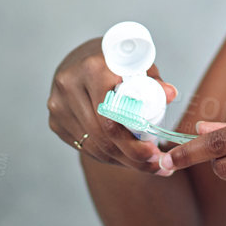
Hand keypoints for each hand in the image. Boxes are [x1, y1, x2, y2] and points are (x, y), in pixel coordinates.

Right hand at [47, 37, 179, 175]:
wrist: (79, 59)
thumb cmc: (114, 61)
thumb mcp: (137, 65)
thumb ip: (153, 81)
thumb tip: (170, 94)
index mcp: (92, 69)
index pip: (111, 117)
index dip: (133, 142)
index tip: (155, 153)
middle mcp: (70, 86)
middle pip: (103, 136)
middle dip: (133, 158)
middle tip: (157, 165)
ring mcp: (59, 106)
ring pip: (94, 147)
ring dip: (122, 161)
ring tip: (147, 165)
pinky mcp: (55, 121)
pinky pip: (85, 147)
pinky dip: (107, 156)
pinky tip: (125, 158)